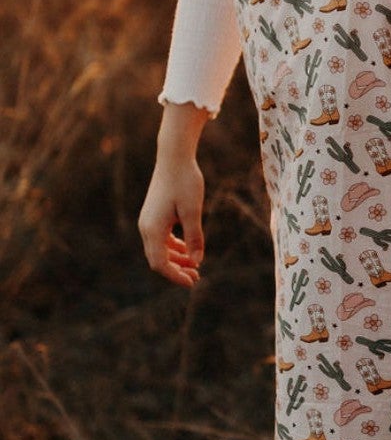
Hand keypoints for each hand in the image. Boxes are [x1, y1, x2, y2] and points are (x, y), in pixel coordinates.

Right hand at [138, 151, 205, 287]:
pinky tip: (187, 249)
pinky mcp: (154, 214)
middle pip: (158, 259)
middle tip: (197, 277)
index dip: (175, 276)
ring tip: (195, 265)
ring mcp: (148, 221)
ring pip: (160, 249)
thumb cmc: (185, 182)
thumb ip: (194, 237)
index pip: (160, 264)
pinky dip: (174, 247)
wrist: (174, 157)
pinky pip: (161, 238)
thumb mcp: (193, 212)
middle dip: (176, 270)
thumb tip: (197, 261)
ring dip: (176, 259)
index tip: (193, 282)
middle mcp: (146, 227)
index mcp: (153, 229)